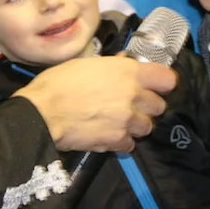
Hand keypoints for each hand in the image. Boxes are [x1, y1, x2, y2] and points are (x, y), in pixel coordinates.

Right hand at [15, 56, 175, 151]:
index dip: (160, 83)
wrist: (42, 112)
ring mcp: (128, 120)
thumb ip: (112, 69)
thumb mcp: (86, 64)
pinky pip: (130, 144)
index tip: (152, 85)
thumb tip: (121, 70)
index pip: (167, 79)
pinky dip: (121, 141)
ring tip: (118, 123)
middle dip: (146, 106)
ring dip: (135, 125)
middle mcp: (134, 95)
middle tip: (129, 105)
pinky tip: (108, 136)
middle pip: (159, 106)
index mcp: (128, 72)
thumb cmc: (58, 82)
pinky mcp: (118, 141)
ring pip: (147, 127)